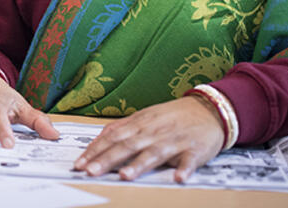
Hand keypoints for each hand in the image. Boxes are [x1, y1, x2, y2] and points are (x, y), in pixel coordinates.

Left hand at [73, 96, 224, 182]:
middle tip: (90, 171)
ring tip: (125, 176)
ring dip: (139, 165)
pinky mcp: (195, 150)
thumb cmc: (172, 117)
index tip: (79, 163)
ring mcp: (174, 141)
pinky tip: (178, 177)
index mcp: (140, 124)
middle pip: (127, 146)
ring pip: (154, 153)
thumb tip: (99, 138)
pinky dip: (184, 169)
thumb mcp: (144, 117)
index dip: (95, 150)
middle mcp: (153, 132)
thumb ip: (123, 128)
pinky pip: (189, 161)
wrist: (208, 110)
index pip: (112, 137)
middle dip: (107, 159)